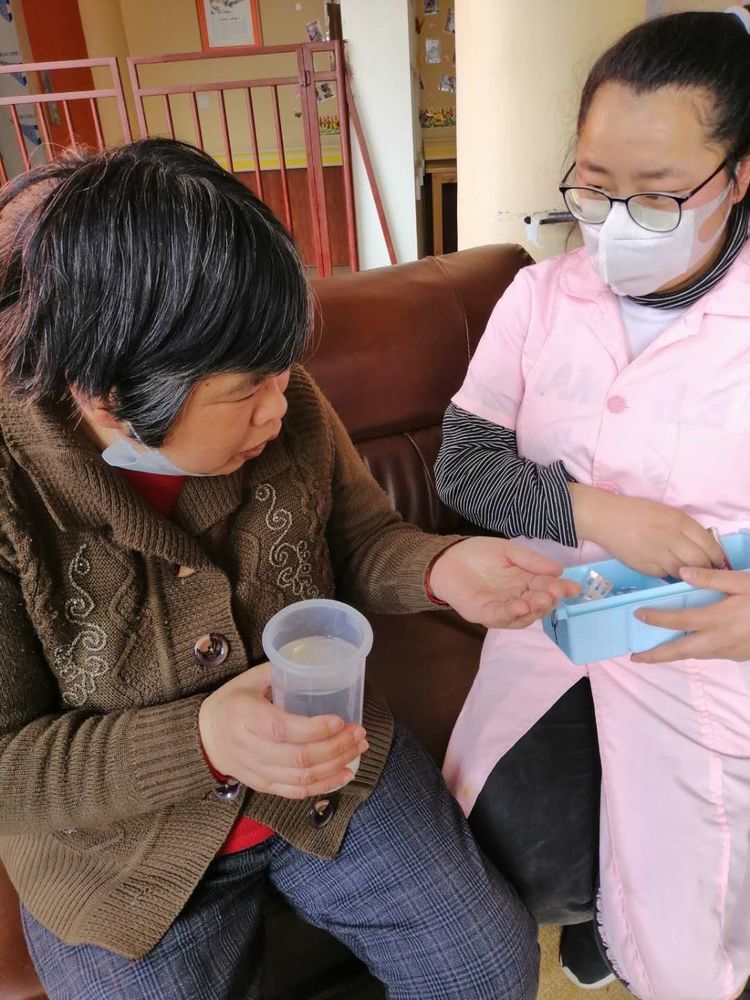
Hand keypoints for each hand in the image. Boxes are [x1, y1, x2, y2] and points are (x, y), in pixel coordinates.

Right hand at [198, 663, 368, 798]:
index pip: (282, 728)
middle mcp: (249, 747)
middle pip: (298, 757)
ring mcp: (256, 771)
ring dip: (335, 765)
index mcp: (244, 716)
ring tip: (358, 749)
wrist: (203, 736)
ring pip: (301, 778)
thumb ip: (279, 672)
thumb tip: (317, 665)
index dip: (314, 729)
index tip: (340, 720)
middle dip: (335, 747)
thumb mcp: (248, 679)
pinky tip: (345, 773)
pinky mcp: (263, 785)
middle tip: (358, 733)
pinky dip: (325, 785)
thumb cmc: (231, 702)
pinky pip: (296, 792)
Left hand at [428, 537, 578, 628]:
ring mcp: (502, 608)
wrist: (448, 557)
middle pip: (539, 605)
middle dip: (549, 600)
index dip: (561, 589)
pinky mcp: (485, 614)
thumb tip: (559, 570)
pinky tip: (520, 606)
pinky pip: (501, 617)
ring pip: (523, 616)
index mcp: (525, 582)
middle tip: (554, 592)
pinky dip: (511, 613)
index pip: (547, 588)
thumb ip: (532, 560)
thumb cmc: (479, 553)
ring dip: (533, 610)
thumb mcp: (510, 551)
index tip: (573, 588)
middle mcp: (517, 598)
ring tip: (540, 599)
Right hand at [570, 485, 724, 577]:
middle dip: (705, 568)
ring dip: (688, 573)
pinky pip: (665, 575)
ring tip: (685, 570)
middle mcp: (671, 538)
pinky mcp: (646, 567)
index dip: (716, 556)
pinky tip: (664, 566)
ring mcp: (658, 554)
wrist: (606, 519)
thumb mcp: (667, 512)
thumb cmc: (637, 512)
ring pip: (684, 572)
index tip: (717, 561)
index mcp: (679, 521)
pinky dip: (669, 573)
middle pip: (700, 561)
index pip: (708, 544)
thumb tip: (704, 547)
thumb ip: (686, 528)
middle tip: (704, 569)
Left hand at [632, 566, 749, 662]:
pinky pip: (708, 655)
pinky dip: (692, 652)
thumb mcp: (744, 582)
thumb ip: (713, 578)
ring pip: (694, 655)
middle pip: (681, 650)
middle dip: (656, 655)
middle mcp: (719, 639)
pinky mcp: (737, 656)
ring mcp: (728, 651)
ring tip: (655, 654)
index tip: (639, 615)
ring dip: (673, 655)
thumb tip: (683, 572)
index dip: (657, 618)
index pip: (680, 620)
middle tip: (634, 658)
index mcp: (719, 618)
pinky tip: (688, 645)